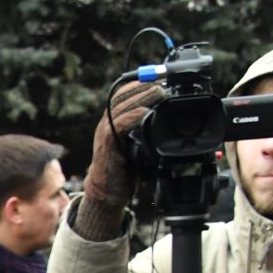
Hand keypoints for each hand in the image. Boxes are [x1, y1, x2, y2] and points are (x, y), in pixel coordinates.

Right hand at [85, 81, 165, 211]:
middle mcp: (106, 123)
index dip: (139, 83)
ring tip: (160, 93)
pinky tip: (146, 113)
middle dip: (143, 86)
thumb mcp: (136, 144)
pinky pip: (119, 124)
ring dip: (141, 97)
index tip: (160, 80)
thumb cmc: (124, 169)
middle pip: (121, 95)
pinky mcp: (108, 144)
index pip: (122, 93)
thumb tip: (166, 117)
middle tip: (164, 85)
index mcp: (112, 120)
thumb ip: (145, 129)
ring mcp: (105, 133)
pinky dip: (133, 116)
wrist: (107, 192)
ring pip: (121, 106)